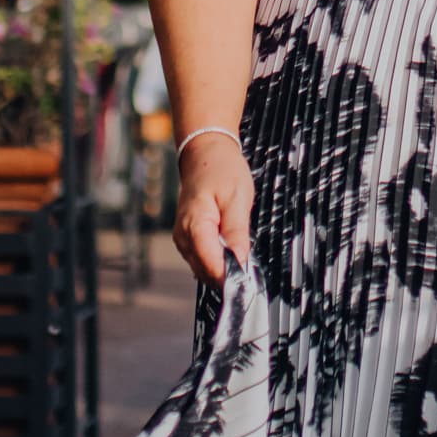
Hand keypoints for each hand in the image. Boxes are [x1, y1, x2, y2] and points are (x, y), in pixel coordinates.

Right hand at [173, 127, 253, 285]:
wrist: (204, 153)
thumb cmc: (221, 170)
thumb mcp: (237, 198)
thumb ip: (237, 233)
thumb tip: (240, 263)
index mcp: (195, 226)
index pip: (212, 267)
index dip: (232, 278)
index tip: (251, 283)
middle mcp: (184, 237)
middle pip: (207, 273)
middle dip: (229, 277)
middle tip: (253, 275)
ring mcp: (183, 239)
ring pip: (204, 270)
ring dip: (224, 271)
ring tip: (244, 263)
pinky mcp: (187, 239)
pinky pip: (202, 260)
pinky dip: (217, 263)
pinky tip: (232, 255)